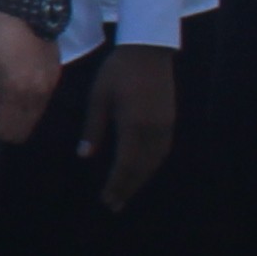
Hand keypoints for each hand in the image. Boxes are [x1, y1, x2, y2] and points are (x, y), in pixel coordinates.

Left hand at [0, 7, 55, 146]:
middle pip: (24, 129)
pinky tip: (13, 83)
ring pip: (34, 116)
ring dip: (16, 114)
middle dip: (4, 125)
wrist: (23, 3)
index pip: (8, 130)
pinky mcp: (56, 72)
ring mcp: (51, 83)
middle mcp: (39, 92)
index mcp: (18, 91)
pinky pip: (42, 101)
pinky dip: (27, 102)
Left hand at [83, 41, 178, 209]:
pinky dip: (151, 165)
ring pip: (154, 162)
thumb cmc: (117, 72)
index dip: (116, 184)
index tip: (106, 199)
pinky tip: (143, 171)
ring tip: (126, 193)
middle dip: (127, 188)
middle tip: (114, 205)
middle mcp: (153, 131)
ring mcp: (166, 126)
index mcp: (133, 126)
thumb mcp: (98, 97)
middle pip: (141, 168)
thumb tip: (85, 157)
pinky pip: (162, 151)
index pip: (125, 164)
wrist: (148, 50)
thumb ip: (93, 128)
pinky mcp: (171, 120)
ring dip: (141, 179)